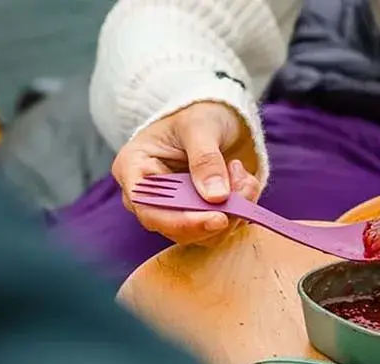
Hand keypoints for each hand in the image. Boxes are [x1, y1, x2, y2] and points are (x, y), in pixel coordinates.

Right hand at [111, 102, 261, 245]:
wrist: (213, 117)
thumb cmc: (195, 115)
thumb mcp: (199, 126)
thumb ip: (205, 159)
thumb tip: (216, 197)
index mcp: (134, 169)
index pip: (148, 209)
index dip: (182, 221)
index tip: (218, 219)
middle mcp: (149, 196)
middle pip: (176, 228)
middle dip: (216, 215)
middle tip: (244, 188)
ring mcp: (174, 209)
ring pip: (202, 234)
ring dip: (234, 213)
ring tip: (244, 177)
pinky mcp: (199, 215)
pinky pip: (220, 228)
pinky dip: (240, 211)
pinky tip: (245, 183)